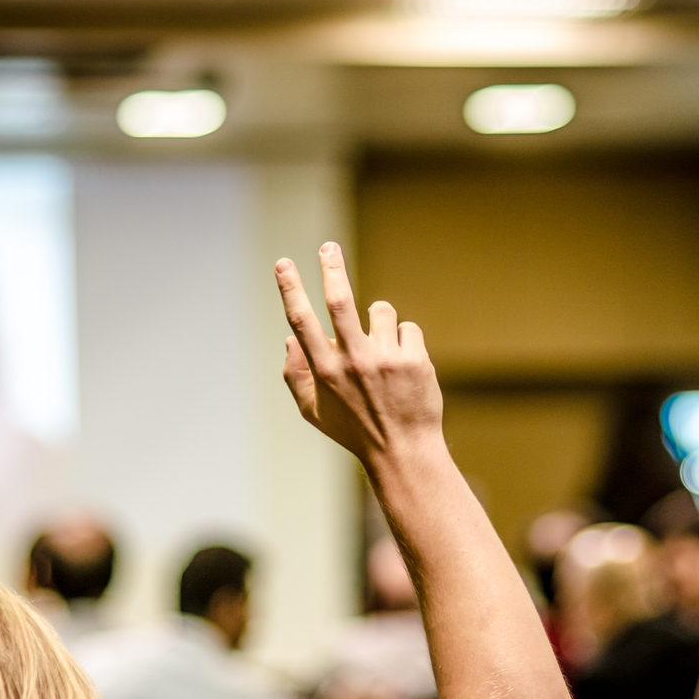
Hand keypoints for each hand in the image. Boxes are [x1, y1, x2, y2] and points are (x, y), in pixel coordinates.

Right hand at [274, 242, 442, 467]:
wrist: (403, 451)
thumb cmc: (354, 430)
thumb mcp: (313, 412)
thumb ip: (295, 375)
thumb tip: (289, 337)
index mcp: (325, 371)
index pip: (302, 321)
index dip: (291, 289)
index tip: (283, 263)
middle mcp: (353, 361)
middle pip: (340, 301)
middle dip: (331, 268)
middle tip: (329, 247)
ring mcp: (385, 359)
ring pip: (381, 311)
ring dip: (381, 322)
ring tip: (384, 352)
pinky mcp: (414, 360)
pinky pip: (408, 329)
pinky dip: (406, 341)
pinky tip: (405, 367)